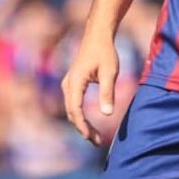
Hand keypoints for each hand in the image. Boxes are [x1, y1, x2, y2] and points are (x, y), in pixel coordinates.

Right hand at [60, 29, 119, 145]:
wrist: (97, 35)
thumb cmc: (105, 52)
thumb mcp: (110, 72)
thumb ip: (107, 92)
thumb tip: (107, 114)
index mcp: (75, 82)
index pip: (75, 110)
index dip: (83, 126)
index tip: (92, 138)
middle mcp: (68, 84)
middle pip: (71, 113)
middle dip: (83, 129)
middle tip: (98, 142)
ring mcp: (68, 84)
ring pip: (71, 110)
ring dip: (81, 124)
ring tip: (95, 137)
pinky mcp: (72, 84)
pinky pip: (73, 105)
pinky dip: (80, 116)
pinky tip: (90, 124)